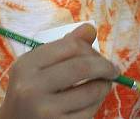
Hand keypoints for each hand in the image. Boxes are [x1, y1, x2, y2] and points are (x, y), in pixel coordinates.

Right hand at [0, 24, 118, 118]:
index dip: (91, 48)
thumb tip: (90, 29)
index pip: (69, 46)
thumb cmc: (28, 91)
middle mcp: (32, 87)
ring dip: (104, 86)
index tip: (100, 55)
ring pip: (91, 91)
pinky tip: (91, 102)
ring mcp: (45, 111)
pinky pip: (89, 111)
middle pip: (82, 67)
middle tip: (113, 70)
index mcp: (26, 65)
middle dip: (105, 66)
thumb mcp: (36, 66)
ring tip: (103, 85)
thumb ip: (63, 47)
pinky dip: (96, 104)